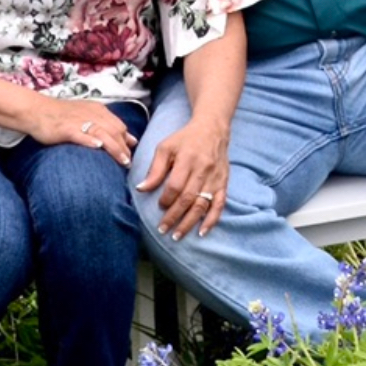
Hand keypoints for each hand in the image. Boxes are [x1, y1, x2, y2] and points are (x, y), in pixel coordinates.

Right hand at [27, 100, 138, 167]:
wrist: (36, 110)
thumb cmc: (61, 115)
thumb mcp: (87, 116)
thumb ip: (107, 126)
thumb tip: (130, 140)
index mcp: (97, 110)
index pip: (119, 125)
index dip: (126, 141)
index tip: (130, 154)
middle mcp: (91, 114)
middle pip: (114, 130)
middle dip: (124, 147)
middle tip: (128, 163)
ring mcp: (78, 121)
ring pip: (102, 133)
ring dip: (115, 148)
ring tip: (122, 161)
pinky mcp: (66, 129)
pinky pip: (81, 134)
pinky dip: (90, 140)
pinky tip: (98, 147)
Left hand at [134, 118, 229, 239]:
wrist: (212, 129)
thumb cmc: (185, 139)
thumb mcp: (166, 147)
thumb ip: (155, 168)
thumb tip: (142, 188)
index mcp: (187, 160)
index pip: (175, 185)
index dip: (166, 199)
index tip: (159, 206)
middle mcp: (203, 170)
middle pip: (188, 199)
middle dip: (174, 217)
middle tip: (163, 230)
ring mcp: (215, 179)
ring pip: (202, 205)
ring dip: (189, 223)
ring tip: (177, 236)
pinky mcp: (223, 183)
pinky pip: (219, 205)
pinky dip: (212, 220)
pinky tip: (202, 232)